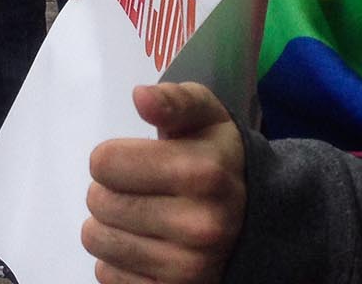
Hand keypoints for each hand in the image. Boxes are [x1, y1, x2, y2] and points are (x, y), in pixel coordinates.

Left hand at [84, 83, 244, 283]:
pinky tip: (144, 245)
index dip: (112, 157)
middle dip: (109, 190)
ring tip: (138, 216)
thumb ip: (174, 100)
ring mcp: (187, 268)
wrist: (264, 223)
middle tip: (137, 189)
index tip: (133, 160)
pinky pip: (108, 276)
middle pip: (98, 201)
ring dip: (108, 225)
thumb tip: (140, 97)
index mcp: (201, 173)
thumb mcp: (207, 117)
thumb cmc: (220, 160)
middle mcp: (198, 225)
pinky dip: (117, 260)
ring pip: (97, 240)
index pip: (104, 162)